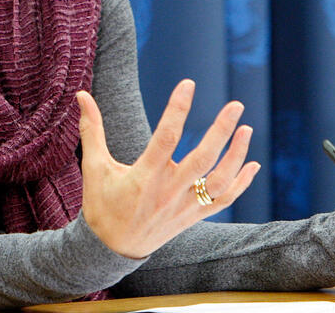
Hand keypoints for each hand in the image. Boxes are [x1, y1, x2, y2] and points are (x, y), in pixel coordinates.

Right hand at [77, 79, 259, 258]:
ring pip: (218, 182)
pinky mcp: (192, 216)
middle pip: (202, 159)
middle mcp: (168, 192)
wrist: (110, 251)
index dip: (177, 109)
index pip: (166, 137)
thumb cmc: (101, 205)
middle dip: (221, 131)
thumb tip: (82, 95)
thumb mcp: (93, 167)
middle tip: (236, 105)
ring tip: (247, 129)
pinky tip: (252, 165)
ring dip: (236, 156)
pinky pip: (223, 201)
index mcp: (144, 177)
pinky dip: (241, 184)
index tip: (188, 84)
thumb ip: (91, 129)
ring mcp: (184, 206)